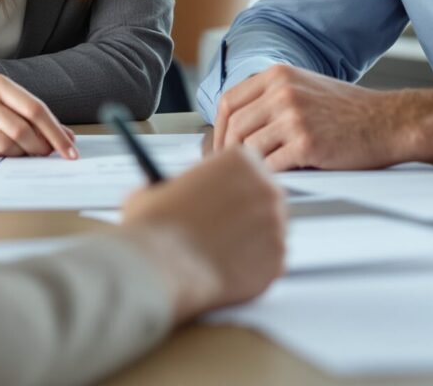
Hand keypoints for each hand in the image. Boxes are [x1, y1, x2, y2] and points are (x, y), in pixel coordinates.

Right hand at [0, 74, 77, 158]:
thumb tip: (69, 138)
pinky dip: (0, 159)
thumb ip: (36, 118)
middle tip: (47, 155)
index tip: (70, 150)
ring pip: (7, 145)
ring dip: (20, 155)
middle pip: (22, 129)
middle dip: (40, 147)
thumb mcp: (7, 105)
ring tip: (20, 153)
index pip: (35, 109)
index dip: (56, 132)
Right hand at [120, 147, 287, 321]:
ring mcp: (277, 226)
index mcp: (241, 160)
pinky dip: (251, 269)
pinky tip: (226, 272)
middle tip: (224, 228)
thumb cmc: (154, 227)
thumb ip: (176, 187)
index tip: (218, 199)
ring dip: (250, 241)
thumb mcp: (155, 190)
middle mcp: (267, 188)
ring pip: (268, 232)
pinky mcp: (277, 261)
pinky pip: (269, 262)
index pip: (246, 167)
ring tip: (218, 254)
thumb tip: (173, 194)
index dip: (229, 185)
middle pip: (263, 197)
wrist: (159, 269)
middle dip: (246, 212)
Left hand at [212, 64, 432, 169]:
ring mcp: (294, 116)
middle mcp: (283, 91)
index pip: (230, 101)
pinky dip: (270, 177)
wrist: (389, 122)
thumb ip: (272, 99)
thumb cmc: (349, 112)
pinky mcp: (306, 142)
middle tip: (230, 172)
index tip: (218, 148)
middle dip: (227, 153)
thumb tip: (235, 128)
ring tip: (255, 178)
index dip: (219, 128)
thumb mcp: (306, 88)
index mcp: (279, 75)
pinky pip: (272, 166)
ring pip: (249, 148)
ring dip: (250, 167)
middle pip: (234, 126)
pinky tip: (278, 181)